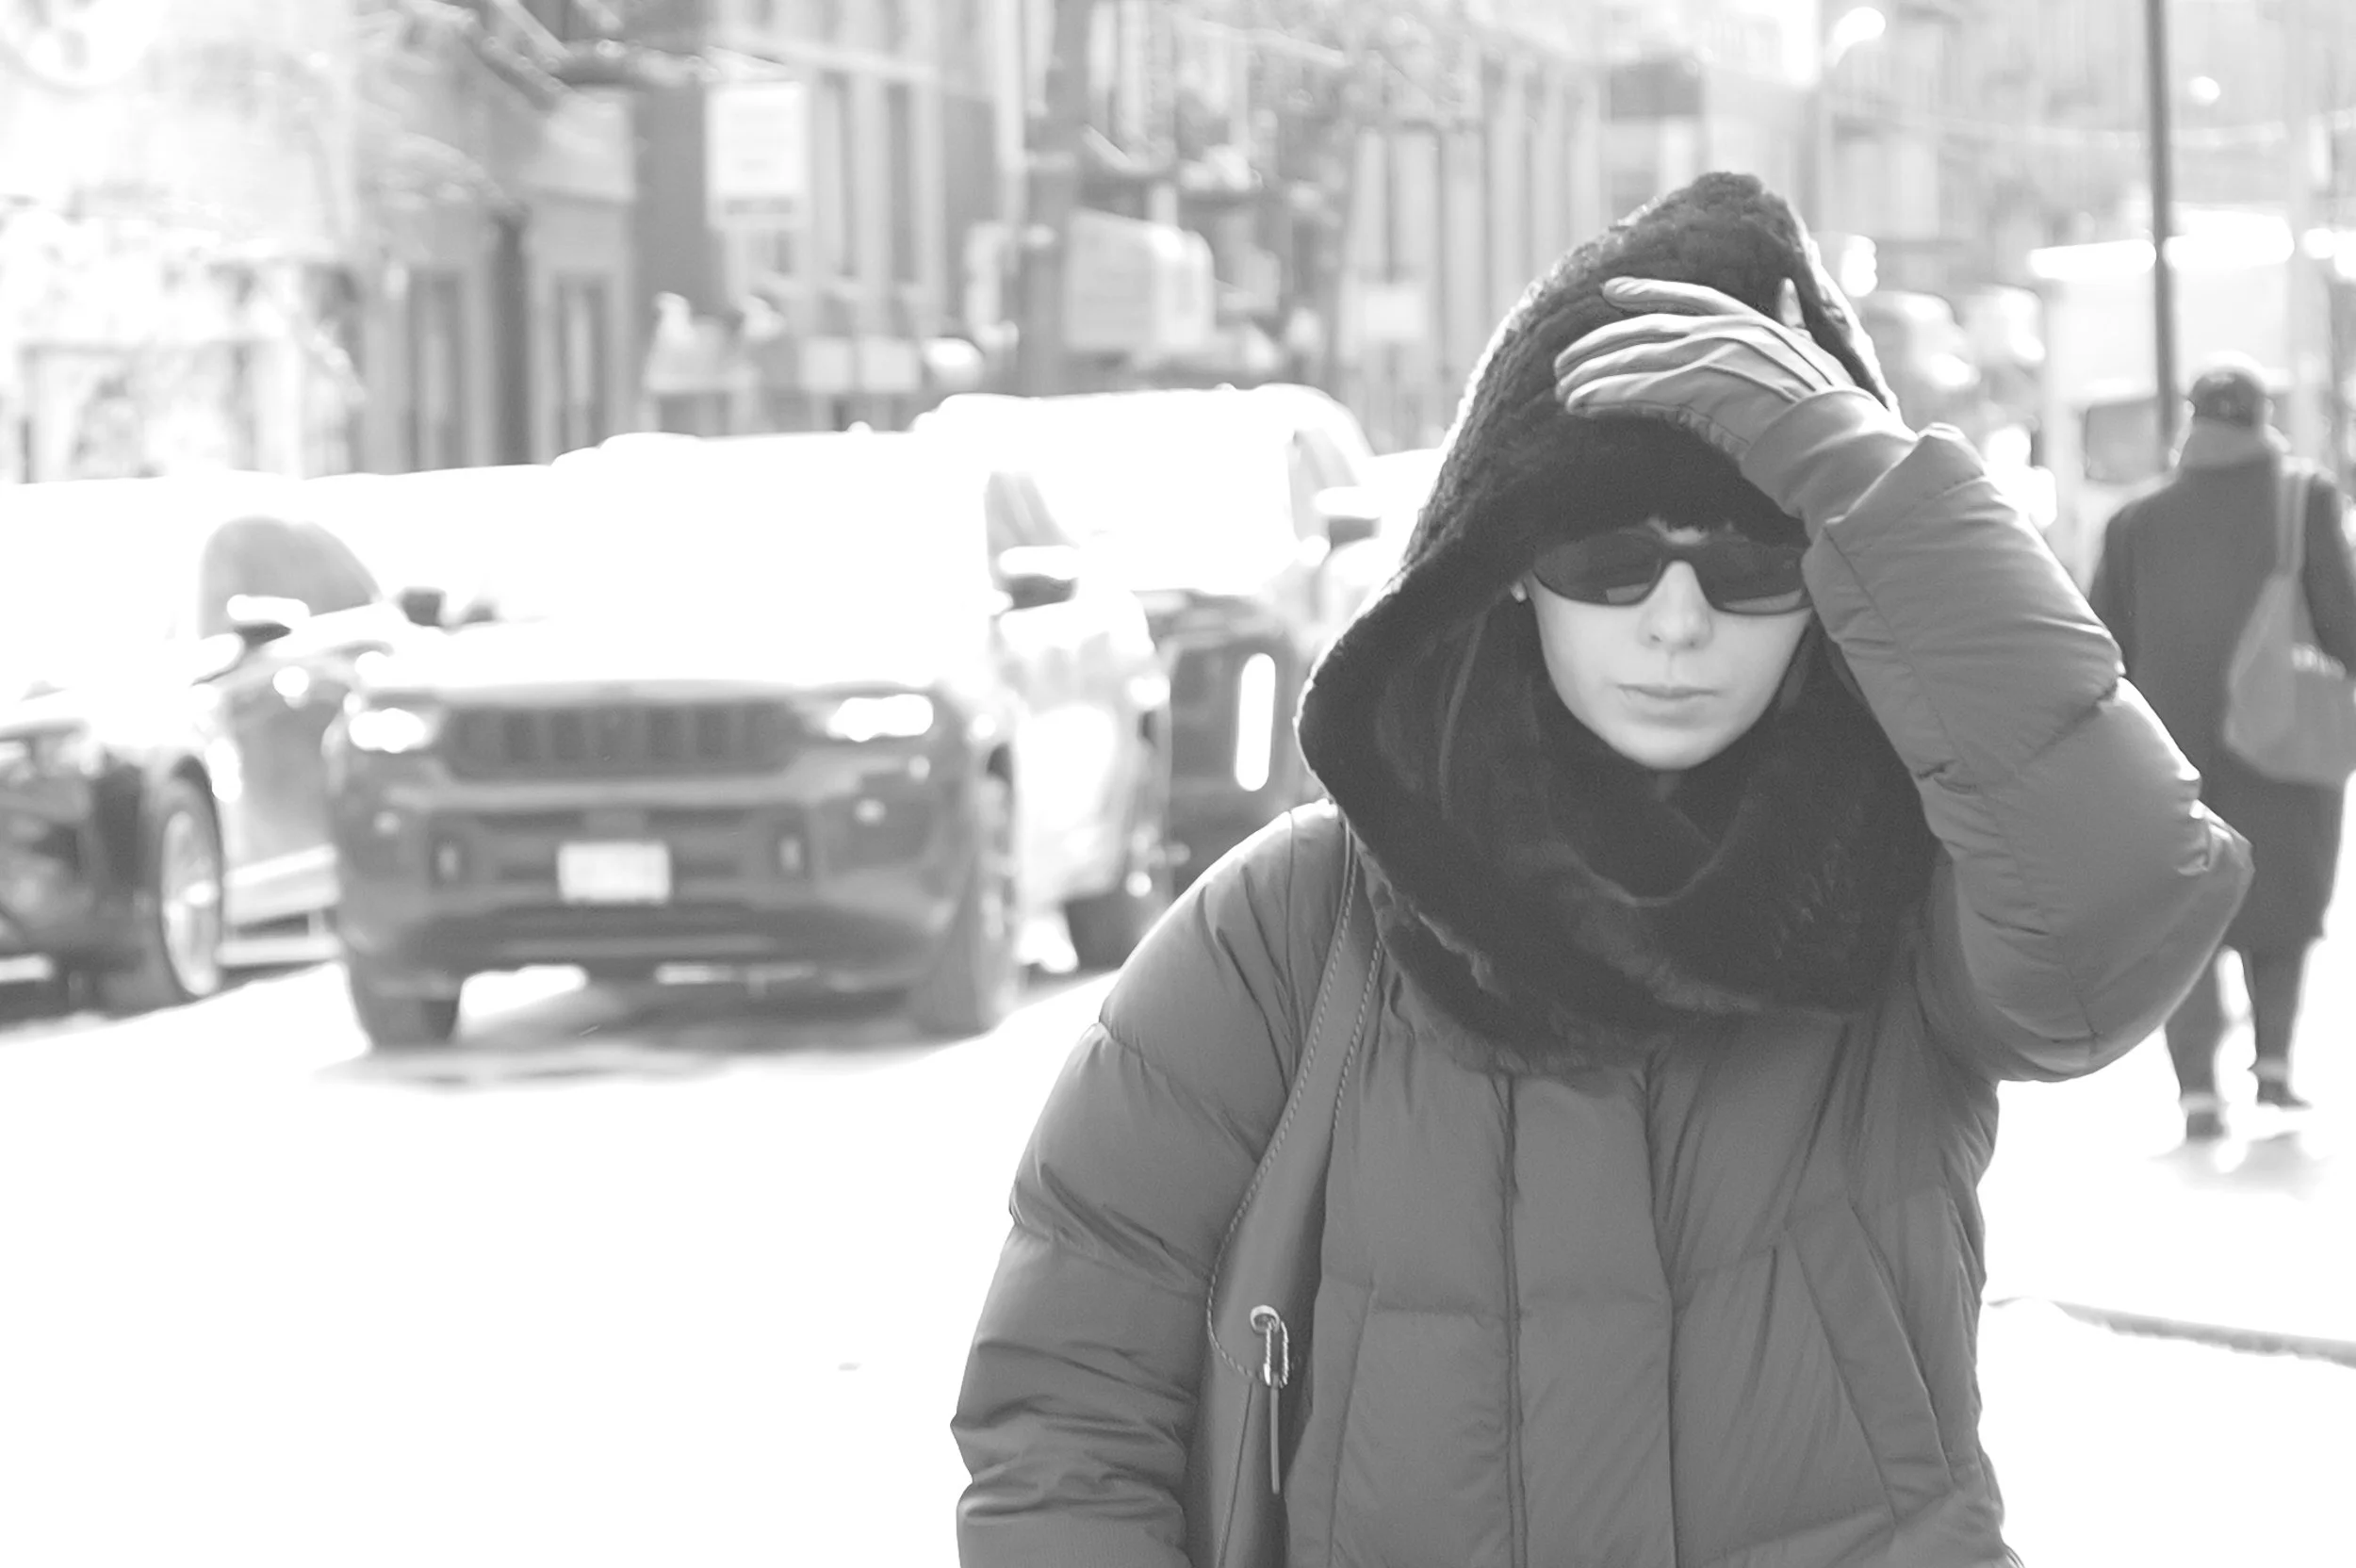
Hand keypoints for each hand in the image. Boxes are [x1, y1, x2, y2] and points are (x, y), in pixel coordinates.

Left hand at [1552, 277, 1863, 463]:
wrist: (1831, 437)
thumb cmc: (1828, 405)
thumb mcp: (1812, 348)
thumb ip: (1792, 319)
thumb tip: (1786, 288)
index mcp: (1747, 320)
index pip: (1685, 297)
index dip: (1644, 293)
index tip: (1610, 291)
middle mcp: (1720, 333)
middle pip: (1643, 331)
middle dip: (1598, 344)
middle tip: (1565, 360)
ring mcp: (1705, 361)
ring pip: (1632, 361)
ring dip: (1591, 375)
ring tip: (1561, 389)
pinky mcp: (1693, 394)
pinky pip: (1636, 392)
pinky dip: (1603, 397)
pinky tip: (1578, 405)